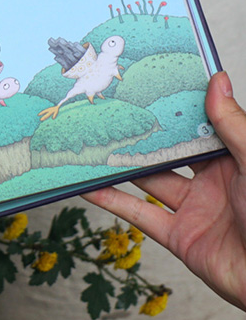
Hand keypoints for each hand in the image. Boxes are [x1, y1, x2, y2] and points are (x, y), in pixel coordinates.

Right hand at [82, 71, 245, 310]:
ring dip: (120, 167)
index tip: (148, 87)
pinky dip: (112, 202)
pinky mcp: (180, 238)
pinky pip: (141, 215)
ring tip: (91, 145)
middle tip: (109, 113)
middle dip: (141, 136)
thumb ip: (233, 125)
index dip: (176, 110)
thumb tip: (218, 81)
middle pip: (168, 154)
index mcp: (235, 161)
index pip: (199, 128)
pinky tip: (88, 187)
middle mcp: (213, 183)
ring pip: (149, 182)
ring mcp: (195, 210)